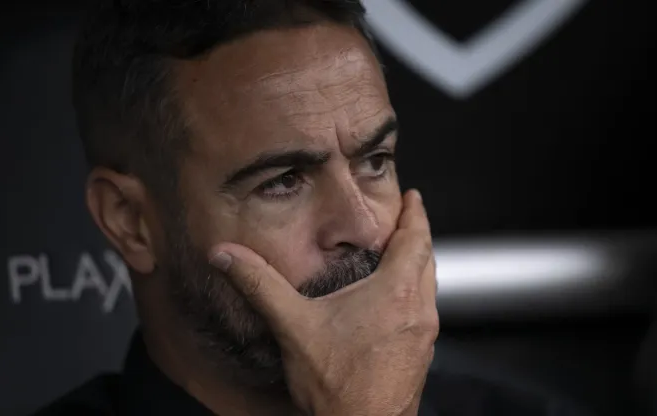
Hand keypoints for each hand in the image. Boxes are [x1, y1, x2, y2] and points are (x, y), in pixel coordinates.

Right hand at [208, 190, 437, 415]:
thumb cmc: (338, 386)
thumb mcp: (293, 327)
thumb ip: (260, 285)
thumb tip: (226, 255)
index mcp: (396, 293)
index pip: (416, 239)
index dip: (414, 214)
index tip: (413, 198)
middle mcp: (419, 311)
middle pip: (427, 260)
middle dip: (417, 236)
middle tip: (407, 219)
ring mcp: (423, 336)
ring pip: (429, 287)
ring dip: (418, 267)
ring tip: (401, 257)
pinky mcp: (420, 355)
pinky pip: (424, 311)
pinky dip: (414, 294)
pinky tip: (393, 306)